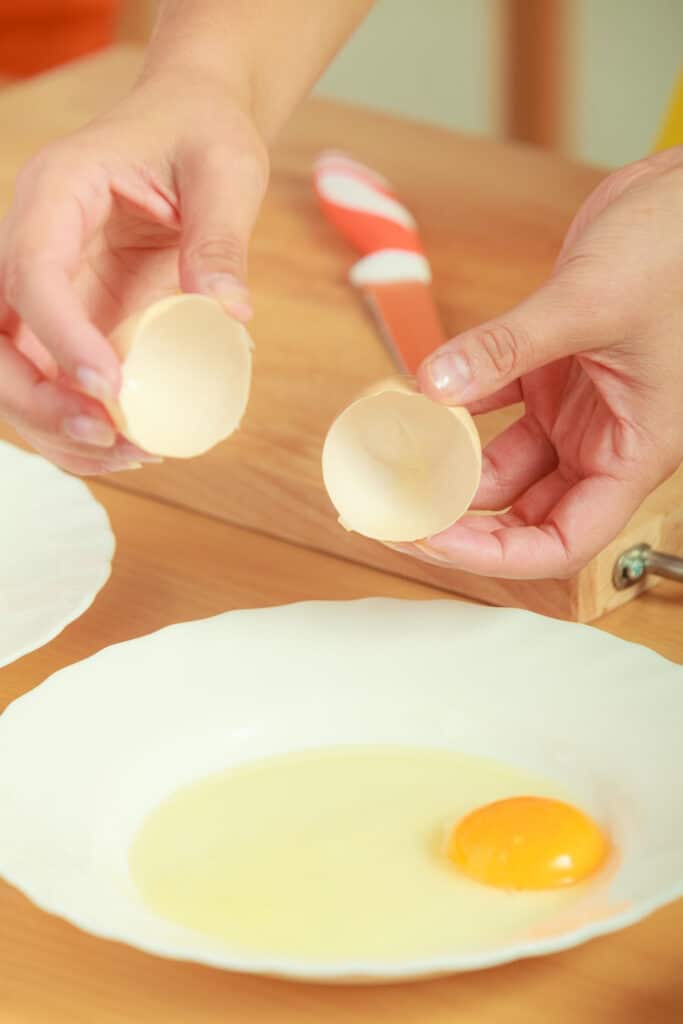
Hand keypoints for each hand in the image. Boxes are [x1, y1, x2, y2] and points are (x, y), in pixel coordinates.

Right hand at [0, 69, 267, 473]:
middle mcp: (35, 241)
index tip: (112, 386)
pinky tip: (130, 445)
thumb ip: (220, 238)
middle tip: (111, 437)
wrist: (190, 126)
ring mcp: (50, 285)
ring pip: (15, 368)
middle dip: (39, 398)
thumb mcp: (224, 171)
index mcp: (57, 192)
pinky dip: (80, 421)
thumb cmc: (202, 134)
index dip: (61, 336)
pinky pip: (55, 378)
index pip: (31, 271)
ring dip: (56, 425)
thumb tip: (228, 313)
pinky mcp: (74, 316)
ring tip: (130, 454)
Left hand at [398, 147, 682, 579]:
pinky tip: (419, 398)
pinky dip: (458, 405)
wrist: (682, 196)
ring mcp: (575, 410)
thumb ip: (510, 346)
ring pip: (502, 465)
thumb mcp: (591, 300)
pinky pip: (495, 407)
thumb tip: (435, 386)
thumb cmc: (678, 247)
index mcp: (634, 450)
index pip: (563, 540)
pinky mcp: (553, 374)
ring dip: (450, 463)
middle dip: (461, 520)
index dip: (497, 555)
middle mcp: (602, 441)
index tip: (433, 540)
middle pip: (525, 514)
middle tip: (396, 509)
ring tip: (394, 458)